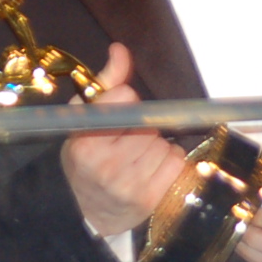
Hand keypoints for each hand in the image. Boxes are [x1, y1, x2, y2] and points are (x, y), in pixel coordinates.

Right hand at [59, 43, 186, 237]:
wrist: (86, 211)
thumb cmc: (85, 159)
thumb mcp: (84, 119)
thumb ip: (107, 83)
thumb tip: (120, 50)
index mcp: (84, 141)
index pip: (125, 100)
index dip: (126, 103)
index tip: (120, 112)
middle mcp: (105, 164)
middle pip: (148, 123)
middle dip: (142, 128)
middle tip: (125, 141)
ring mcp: (128, 184)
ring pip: (164, 142)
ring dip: (156, 146)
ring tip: (136, 157)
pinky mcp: (149, 198)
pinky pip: (177, 162)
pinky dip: (169, 162)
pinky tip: (150, 169)